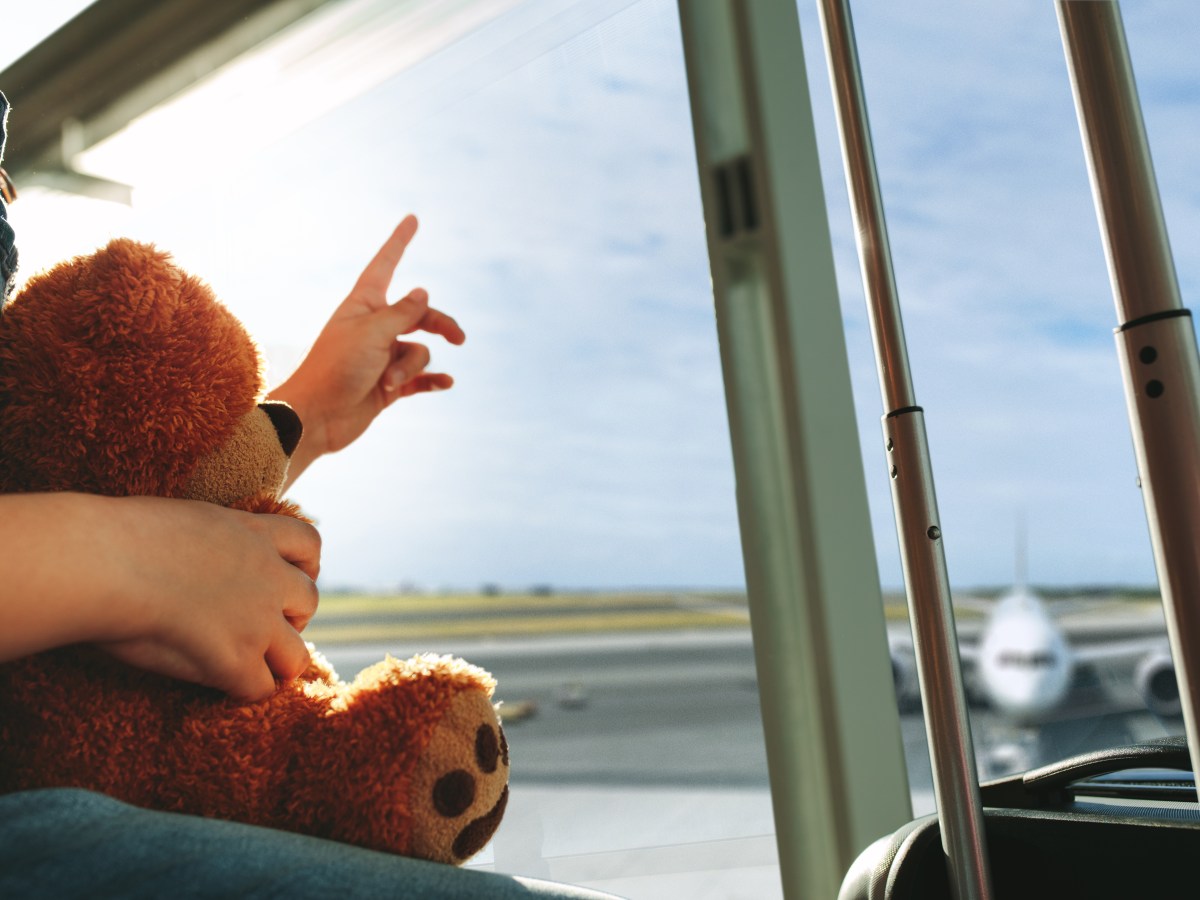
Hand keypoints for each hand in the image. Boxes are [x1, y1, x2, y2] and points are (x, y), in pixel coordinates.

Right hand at [88, 496, 320, 701]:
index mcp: (251, 533)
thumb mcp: (180, 520)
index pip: (309, 544)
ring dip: (276, 663)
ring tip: (247, 667)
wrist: (98, 560)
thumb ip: (207, 539)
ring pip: (297, 655)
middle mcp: (266, 574)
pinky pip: (261, 689)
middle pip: (310, 601)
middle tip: (258, 628)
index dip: (303, 566)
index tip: (282, 577)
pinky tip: (219, 688)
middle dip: (290, 618)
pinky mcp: (236, 659)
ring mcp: (257, 620)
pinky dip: (243, 692)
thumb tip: (203, 555)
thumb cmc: (115, 536)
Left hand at [270, 216, 464, 485]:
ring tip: (389, 382)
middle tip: (460, 338)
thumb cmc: (336, 369)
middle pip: (420, 315)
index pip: (386, 265)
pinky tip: (446, 384)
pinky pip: (419, 378)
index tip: (412, 219)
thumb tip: (422, 292)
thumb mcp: (373, 333)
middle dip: (440, 325)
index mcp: (363, 305)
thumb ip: (403, 312)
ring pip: (418, 351)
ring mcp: (382, 356)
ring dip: (410, 367)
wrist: (316, 418)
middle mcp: (374, 327)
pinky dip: (432, 380)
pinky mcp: (388, 385)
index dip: (399, 242)